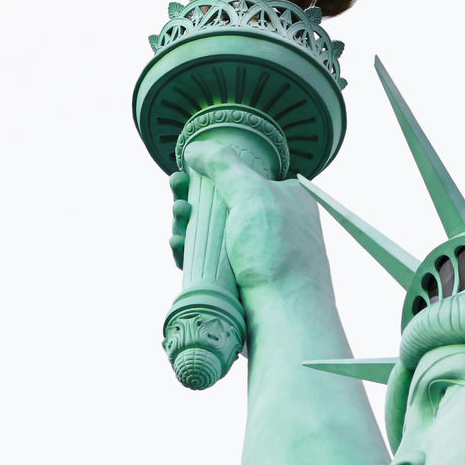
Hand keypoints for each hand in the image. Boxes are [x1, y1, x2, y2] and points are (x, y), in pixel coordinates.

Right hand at [181, 140, 326, 289]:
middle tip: (176, 197)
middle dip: (193, 198)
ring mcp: (258, 255)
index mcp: (289, 199)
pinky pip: (209, 259)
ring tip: (177, 219)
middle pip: (223, 204)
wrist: (285, 314)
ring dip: (187, 222)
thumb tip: (196, 149)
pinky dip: (191, 249)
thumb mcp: (252, 193)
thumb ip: (223, 164)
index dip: (213, 173)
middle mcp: (276, 225)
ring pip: (212, 233)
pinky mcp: (241, 280)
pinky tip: (178, 245)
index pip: (246, 176)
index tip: (187, 172)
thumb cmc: (277, 252)